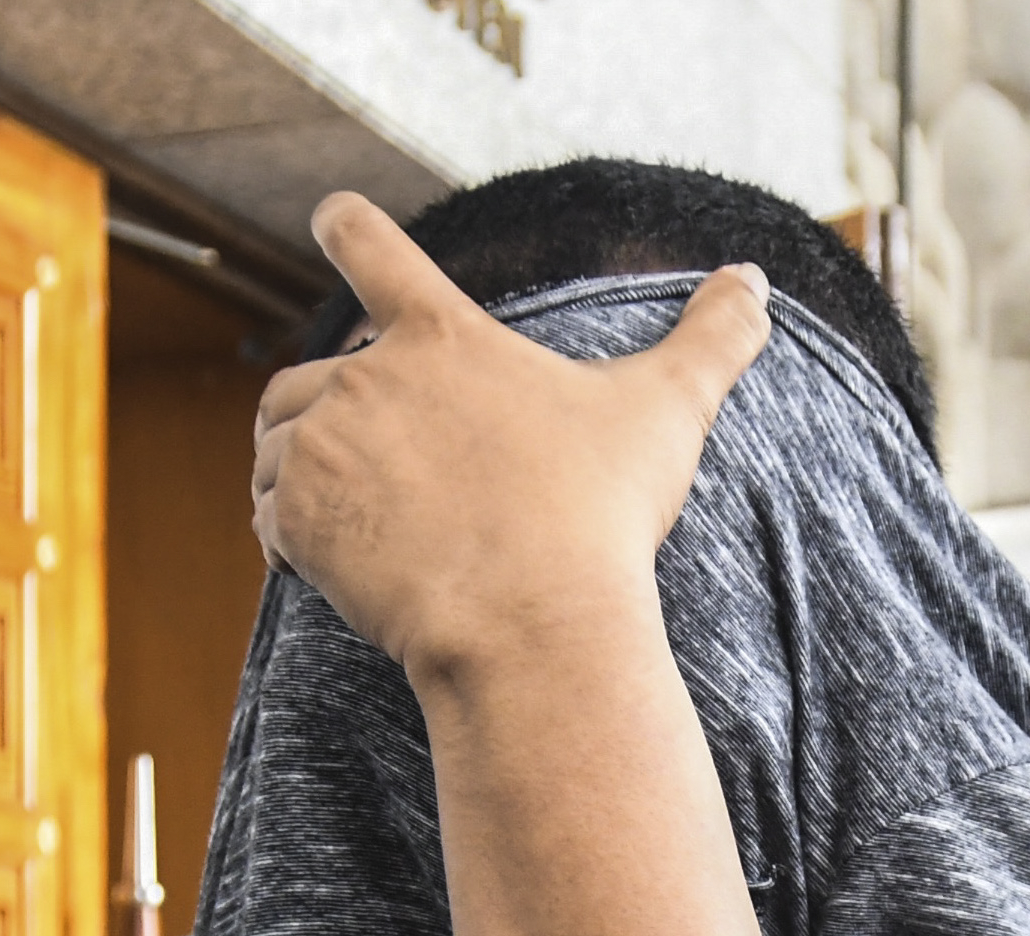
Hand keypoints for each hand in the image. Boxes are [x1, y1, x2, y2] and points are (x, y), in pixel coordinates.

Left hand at [250, 192, 769, 683]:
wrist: (534, 625)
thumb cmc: (600, 516)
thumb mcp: (666, 413)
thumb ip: (714, 338)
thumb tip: (759, 279)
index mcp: (442, 335)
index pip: (368, 243)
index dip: (346, 225)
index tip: (330, 216)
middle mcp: (366, 377)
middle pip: (313, 371)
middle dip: (338, 415)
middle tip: (397, 476)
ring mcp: (324, 446)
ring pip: (278, 442)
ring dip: (303, 472)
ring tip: (369, 522)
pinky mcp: (298, 517)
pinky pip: (270, 517)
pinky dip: (297, 540)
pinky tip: (348, 570)